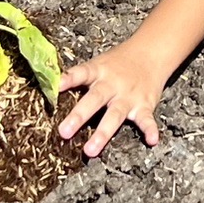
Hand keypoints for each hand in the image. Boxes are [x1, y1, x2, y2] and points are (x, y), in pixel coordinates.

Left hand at [57, 35, 168, 156]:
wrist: (151, 52)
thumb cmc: (118, 62)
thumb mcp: (99, 64)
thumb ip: (79, 78)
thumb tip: (51, 88)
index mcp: (98, 71)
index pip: (81, 73)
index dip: (68, 79)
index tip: (55, 87)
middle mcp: (112, 84)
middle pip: (95, 99)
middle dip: (79, 116)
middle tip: (63, 132)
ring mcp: (128, 96)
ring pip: (115, 115)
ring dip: (103, 133)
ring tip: (90, 150)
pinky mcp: (144, 105)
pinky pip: (146, 119)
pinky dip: (150, 130)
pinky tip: (152, 141)